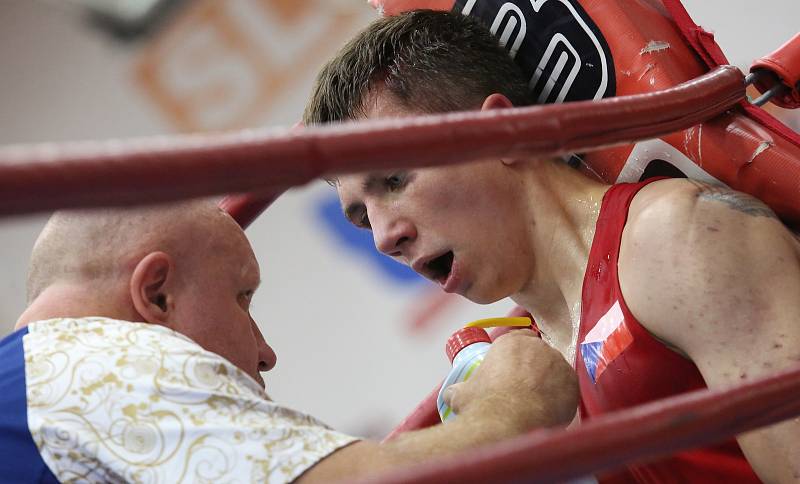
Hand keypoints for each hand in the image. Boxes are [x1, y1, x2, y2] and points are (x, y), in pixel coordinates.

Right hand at [444, 330, 577, 429]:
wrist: (505, 425)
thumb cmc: (481, 406)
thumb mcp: (461, 394)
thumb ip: (459, 389)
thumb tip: (451, 394)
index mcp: (510, 342)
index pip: (522, 337)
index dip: (519, 354)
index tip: (515, 369)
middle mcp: (537, 347)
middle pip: (541, 353)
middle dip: (535, 368)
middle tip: (526, 389)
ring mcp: (557, 364)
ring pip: (556, 370)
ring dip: (550, 382)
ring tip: (538, 403)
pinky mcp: (572, 383)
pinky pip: (569, 387)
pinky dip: (562, 397)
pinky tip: (550, 410)